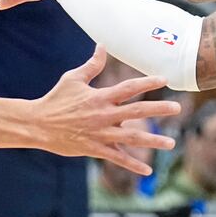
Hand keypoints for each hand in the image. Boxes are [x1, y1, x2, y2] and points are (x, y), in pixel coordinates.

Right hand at [32, 46, 179, 174]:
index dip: (147, 83)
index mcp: (100, 97)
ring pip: (131, 138)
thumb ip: (92, 65)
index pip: (128, 88)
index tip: (164, 79)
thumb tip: (102, 46)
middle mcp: (103, 115)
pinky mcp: (95, 149)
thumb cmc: (56, 99)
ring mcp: (100, 134)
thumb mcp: (73, 78)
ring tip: (171, 142)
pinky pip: (117, 158)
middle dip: (158, 110)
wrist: (38, 125)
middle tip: (177, 108)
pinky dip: (132, 165)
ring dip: (153, 141)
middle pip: (136, 112)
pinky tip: (148, 170)